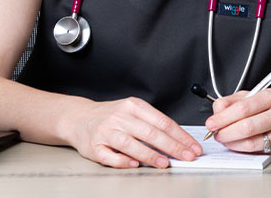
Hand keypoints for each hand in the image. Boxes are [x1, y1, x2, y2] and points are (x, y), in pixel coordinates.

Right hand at [67, 97, 201, 167]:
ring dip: (150, 154)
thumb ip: (152, 123)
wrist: (78, 117)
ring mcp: (106, 131)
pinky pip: (110, 156)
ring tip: (165, 163)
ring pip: (131, 144)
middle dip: (172, 146)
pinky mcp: (94, 146)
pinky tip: (135, 164)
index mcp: (133, 106)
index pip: (162, 121)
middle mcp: (120, 117)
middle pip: (150, 132)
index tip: (192, 147)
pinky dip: (123, 161)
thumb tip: (178, 140)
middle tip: (187, 156)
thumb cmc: (110, 116)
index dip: (180, 136)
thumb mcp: (132, 111)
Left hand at [205, 89, 270, 156]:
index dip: (223, 118)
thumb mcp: (258, 96)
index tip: (211, 123)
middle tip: (216, 135)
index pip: (243, 108)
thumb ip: (234, 101)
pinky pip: (261, 152)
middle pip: (247, 127)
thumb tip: (216, 112)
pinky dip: (246, 150)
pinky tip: (241, 145)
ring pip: (253, 143)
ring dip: (233, 144)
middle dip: (226, 133)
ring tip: (226, 140)